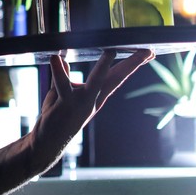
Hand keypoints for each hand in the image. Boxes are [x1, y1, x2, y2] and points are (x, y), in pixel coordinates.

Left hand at [26, 49, 153, 173]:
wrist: (47, 142)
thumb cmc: (56, 117)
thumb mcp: (60, 94)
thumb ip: (62, 76)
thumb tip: (63, 59)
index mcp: (95, 96)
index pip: (116, 77)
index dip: (132, 64)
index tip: (148, 52)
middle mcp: (92, 100)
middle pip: (115, 79)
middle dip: (131, 65)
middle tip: (147, 51)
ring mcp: (80, 103)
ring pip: (94, 82)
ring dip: (103, 67)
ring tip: (111, 51)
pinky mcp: (64, 105)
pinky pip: (61, 85)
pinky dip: (58, 71)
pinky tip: (55, 58)